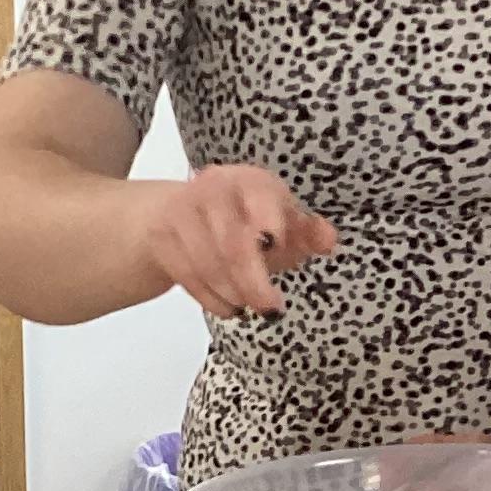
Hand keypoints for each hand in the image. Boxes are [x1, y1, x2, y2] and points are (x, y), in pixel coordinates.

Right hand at [138, 167, 335, 319]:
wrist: (181, 213)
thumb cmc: (245, 219)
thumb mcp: (281, 221)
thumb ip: (307, 232)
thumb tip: (328, 239)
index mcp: (250, 181)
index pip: (259, 196)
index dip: (268, 220)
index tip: (275, 246)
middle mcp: (213, 190)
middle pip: (232, 243)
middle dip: (253, 282)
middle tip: (272, 308)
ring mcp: (182, 213)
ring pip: (208, 264)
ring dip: (233, 293)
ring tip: (250, 305)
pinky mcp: (162, 238)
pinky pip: (187, 276)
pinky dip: (211, 299)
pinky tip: (229, 308)